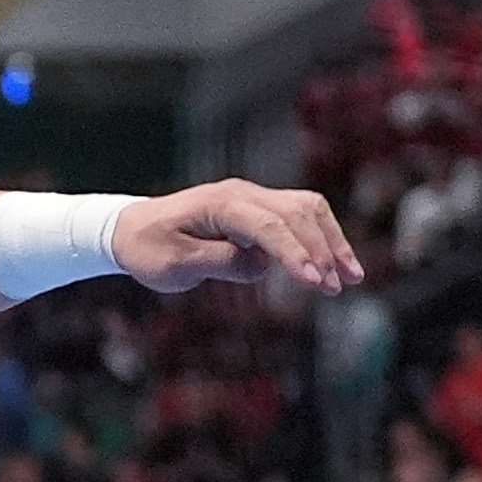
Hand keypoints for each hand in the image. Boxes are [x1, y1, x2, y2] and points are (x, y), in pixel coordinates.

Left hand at [113, 182, 362, 296]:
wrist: (131, 228)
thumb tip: (260, 266)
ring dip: (331, 240)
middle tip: (336, 288)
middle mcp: (242, 193)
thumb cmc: (149, 248)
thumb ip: (219, 263)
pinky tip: (334, 263)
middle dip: (323, 250)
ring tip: (350, 277)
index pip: (269, 227)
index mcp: (221, 204)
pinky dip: (320, 236)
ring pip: (307, 209)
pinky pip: (298, 215)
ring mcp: (252, 197)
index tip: (315, 283)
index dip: (295, 254)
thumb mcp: (175, 265)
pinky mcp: (257, 209)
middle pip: (298, 212)